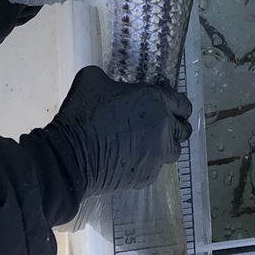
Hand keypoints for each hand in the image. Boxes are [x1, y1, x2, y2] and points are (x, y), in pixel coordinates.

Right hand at [44, 66, 191, 198]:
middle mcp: (164, 126)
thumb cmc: (84, 113)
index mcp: (156, 99)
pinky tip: (131, 158)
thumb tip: (112, 85)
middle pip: (183, 129)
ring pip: (174, 150)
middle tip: (160, 124)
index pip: (182, 103)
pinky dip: (148, 162)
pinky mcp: (147, 176)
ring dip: (165, 145)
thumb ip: (112, 79)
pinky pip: (156, 167)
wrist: (72, 156)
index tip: (169, 104)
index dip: (177, 104)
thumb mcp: (93, 78)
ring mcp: (158, 154)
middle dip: (175, 125)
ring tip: (148, 143)